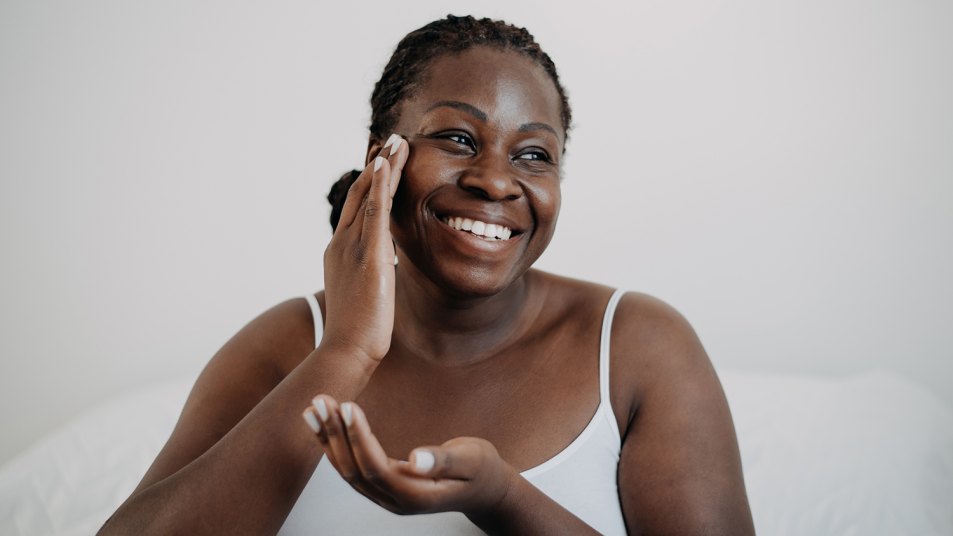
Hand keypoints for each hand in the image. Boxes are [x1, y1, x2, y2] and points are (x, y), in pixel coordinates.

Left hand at [301, 395, 516, 516]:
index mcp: (416, 496)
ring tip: (314, 407)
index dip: (359, 438)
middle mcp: (395, 501)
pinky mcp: (382, 485)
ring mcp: (386, 496)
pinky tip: (323, 424)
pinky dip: (334, 444)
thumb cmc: (481, 471)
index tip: (348, 406)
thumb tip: (418, 459)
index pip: (376, 468)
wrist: (485, 490)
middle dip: (335, 434)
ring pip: (347, 470)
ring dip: (329, 438)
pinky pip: (351, 467)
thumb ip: (445, 460)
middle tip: (321, 400)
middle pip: (354, 470)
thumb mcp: (472, 460)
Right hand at [321, 135, 407, 364]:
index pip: (356, 211)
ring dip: (383, 167)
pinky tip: (387, 166)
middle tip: (390, 142)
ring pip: (368, 197)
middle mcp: (341, 244)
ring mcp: (352, 248)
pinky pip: (374, 213)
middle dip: (376, 167)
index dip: (369, 185)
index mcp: (339, 254)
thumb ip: (369, 277)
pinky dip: (380, 187)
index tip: (381, 164)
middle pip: (360, 196)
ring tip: (397, 143)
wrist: (346, 350)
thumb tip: (381, 272)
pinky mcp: (368, 256)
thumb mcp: (362, 296)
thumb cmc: (356, 333)